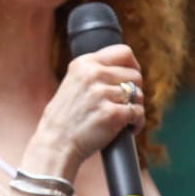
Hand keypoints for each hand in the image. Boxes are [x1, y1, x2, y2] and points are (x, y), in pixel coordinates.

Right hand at [32, 43, 145, 176]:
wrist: (55, 143)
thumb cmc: (65, 117)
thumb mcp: (73, 83)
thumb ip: (95, 73)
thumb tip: (126, 71)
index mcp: (84, 63)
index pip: (124, 52)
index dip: (133, 66)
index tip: (131, 79)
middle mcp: (93, 74)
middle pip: (135, 75)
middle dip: (135, 91)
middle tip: (125, 104)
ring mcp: (102, 94)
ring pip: (139, 95)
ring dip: (135, 108)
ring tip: (124, 118)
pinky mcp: (112, 113)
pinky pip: (138, 113)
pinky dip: (137, 123)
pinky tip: (128, 128)